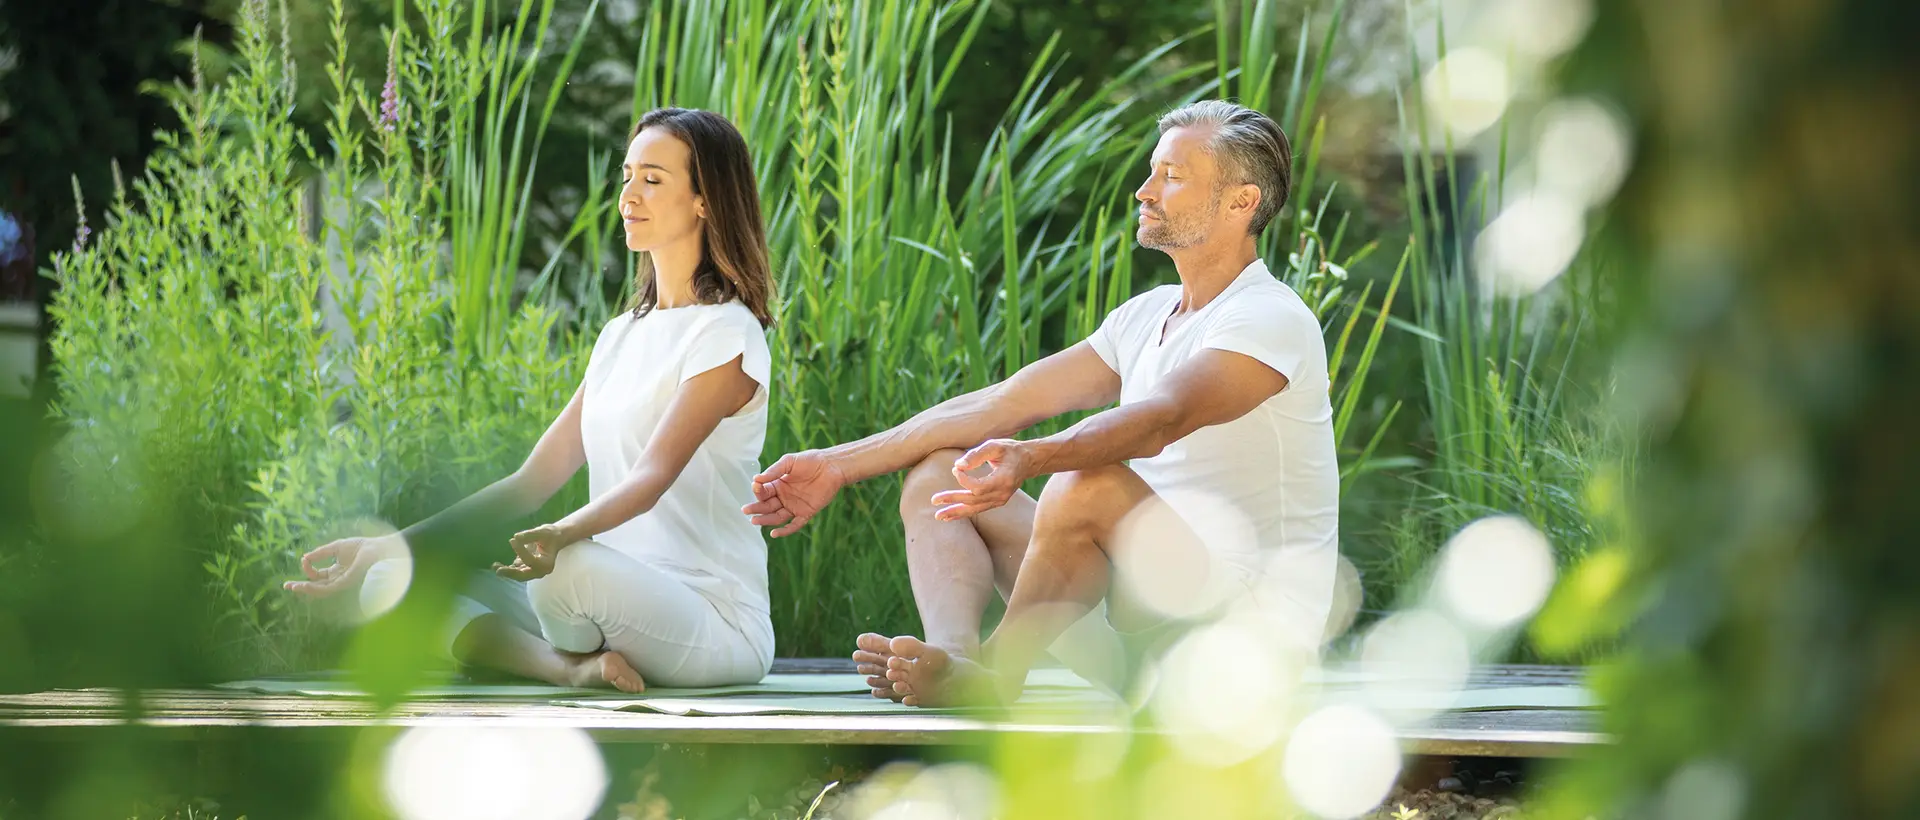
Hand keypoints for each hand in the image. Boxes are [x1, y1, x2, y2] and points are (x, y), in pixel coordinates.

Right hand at [285, 535, 403, 598]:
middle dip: (301, 586)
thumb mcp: (335, 547)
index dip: (308, 568)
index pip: (317, 575)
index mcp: (337, 571)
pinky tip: (305, 585)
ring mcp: (342, 582)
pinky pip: (327, 589)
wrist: (376, 548)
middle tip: (287, 585)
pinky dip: (315, 588)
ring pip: (320, 590)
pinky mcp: (345, 583)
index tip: (303, 560)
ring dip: (305, 589)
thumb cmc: (360, 546)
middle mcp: (338, 579)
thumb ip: (320, 553)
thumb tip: (305, 557)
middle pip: (316, 586)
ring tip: (293, 587)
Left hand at [494, 523, 579, 580]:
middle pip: (524, 575)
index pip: (531, 561)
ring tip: (494, 566)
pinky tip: (496, 565)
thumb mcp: (542, 532)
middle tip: (499, 570)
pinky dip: (507, 569)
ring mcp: (533, 571)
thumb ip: (530, 535)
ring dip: (506, 572)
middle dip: (511, 573)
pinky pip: (515, 571)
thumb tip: (516, 537)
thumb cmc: (550, 535)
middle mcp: (540, 571)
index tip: (513, 540)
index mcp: (547, 564)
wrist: (553, 539)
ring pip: (518, 575)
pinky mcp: (526, 568)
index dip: (521, 551)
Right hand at [743, 450, 847, 537]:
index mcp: (778, 485)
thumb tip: (756, 479)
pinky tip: (774, 533)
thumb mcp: (789, 462)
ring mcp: (794, 506)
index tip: (755, 486)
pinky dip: (784, 531)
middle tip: (746, 510)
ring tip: (754, 521)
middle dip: (756, 508)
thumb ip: (774, 471)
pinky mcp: (806, 513)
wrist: (831, 466)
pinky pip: (794, 525)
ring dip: (766, 520)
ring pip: (777, 517)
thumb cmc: (810, 461)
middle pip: (767, 506)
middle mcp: (784, 497)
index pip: (764, 492)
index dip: (758, 491)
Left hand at [930, 439, 1033, 520]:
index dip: (964, 480)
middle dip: (953, 500)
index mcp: (1004, 480)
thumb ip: (976, 455)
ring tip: (938, 515)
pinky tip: (950, 516)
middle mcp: (1002, 494)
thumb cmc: (1009, 450)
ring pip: (975, 509)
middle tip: (934, 500)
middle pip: (974, 501)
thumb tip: (958, 466)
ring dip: (956, 512)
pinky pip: (978, 509)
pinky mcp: (997, 502)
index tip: (956, 468)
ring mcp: (1000, 500)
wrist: (1028, 461)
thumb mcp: (994, 446)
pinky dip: (963, 512)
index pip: (978, 487)